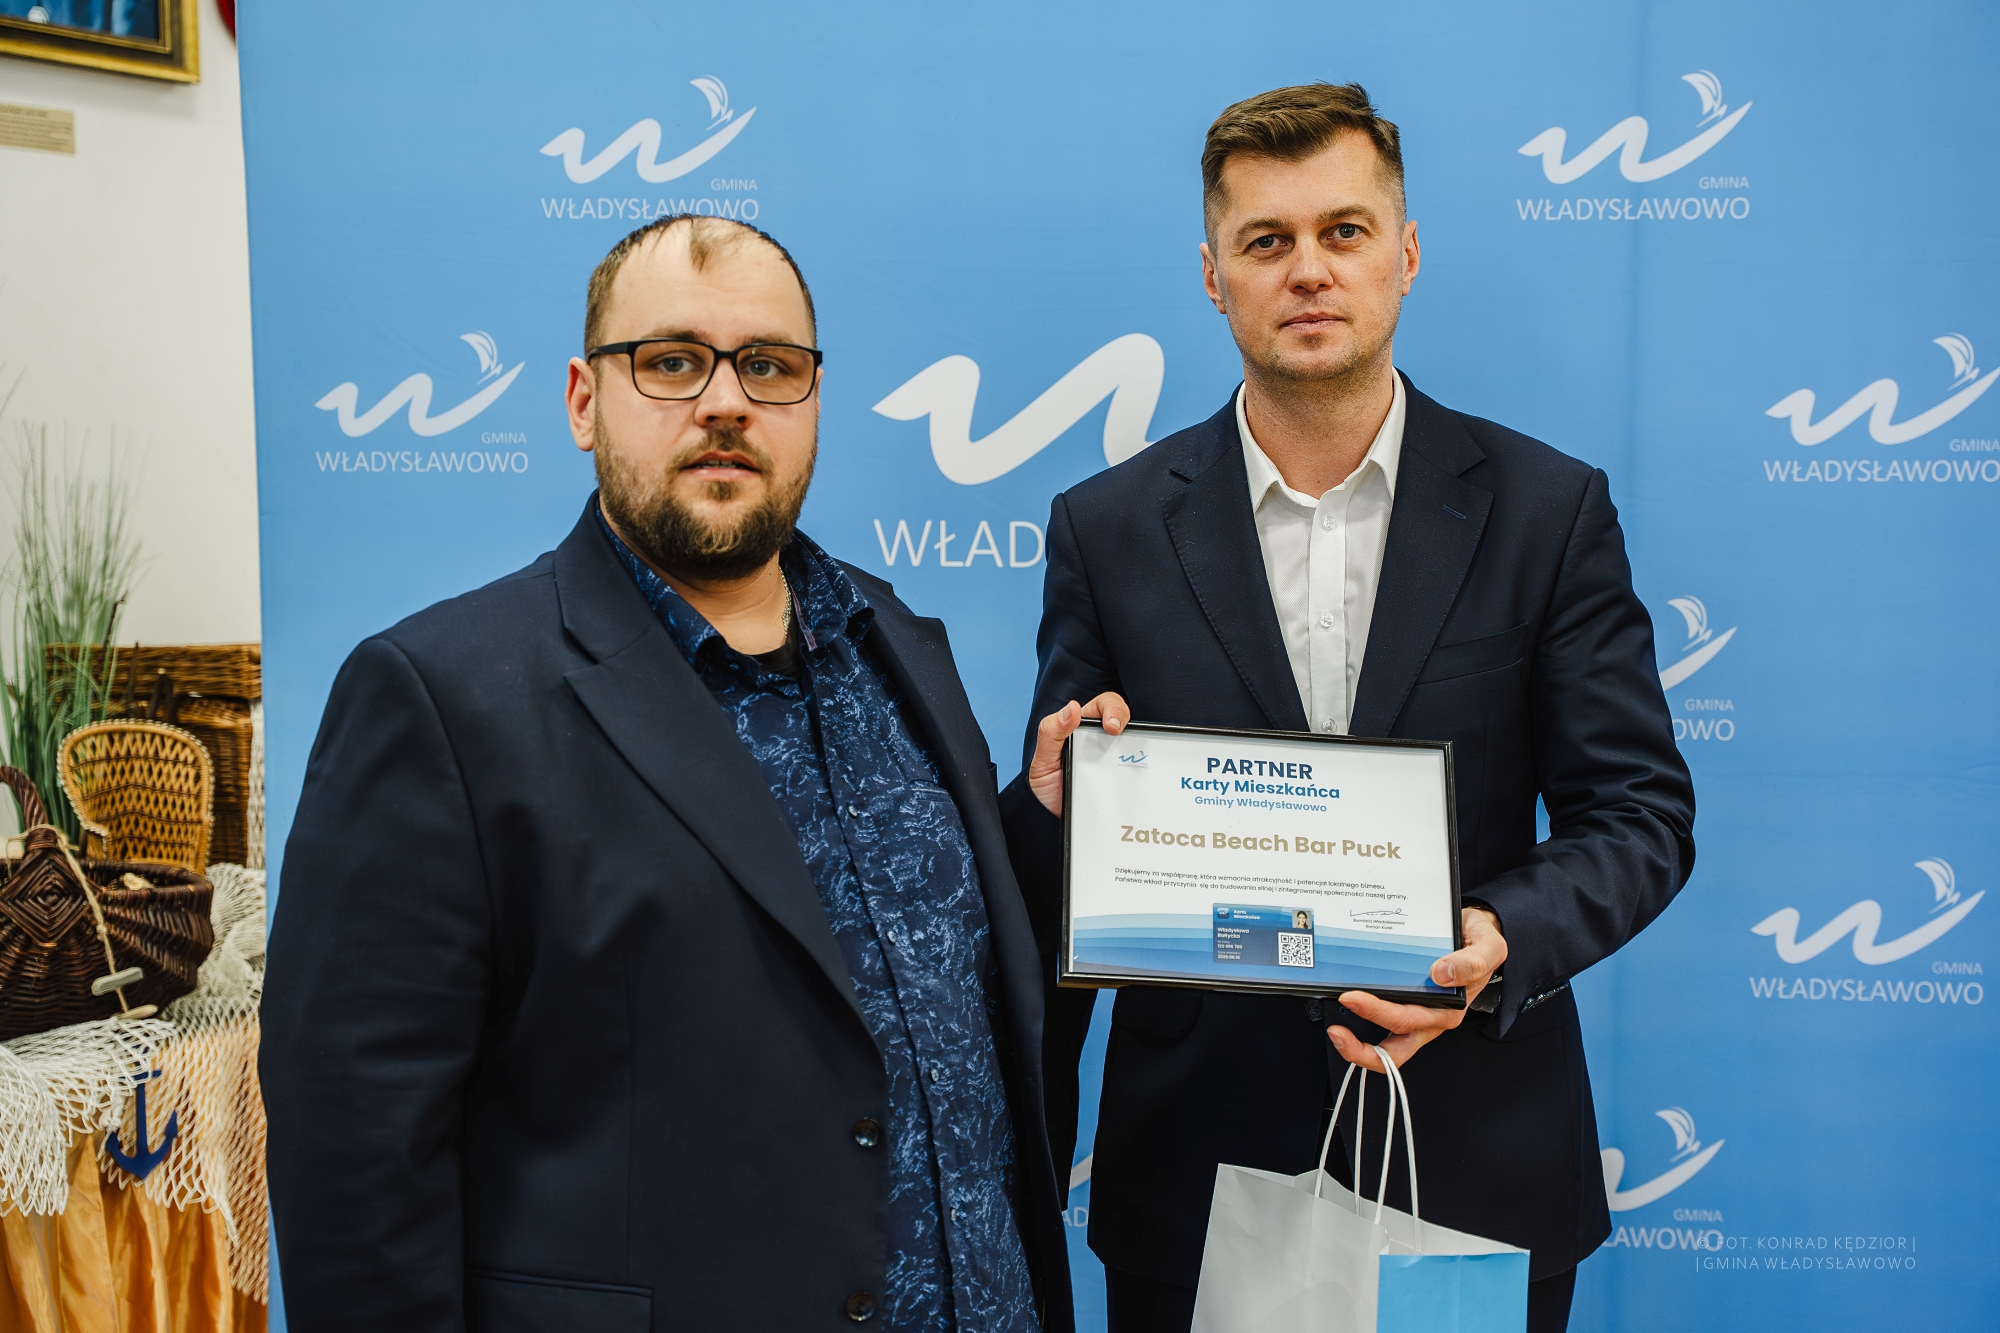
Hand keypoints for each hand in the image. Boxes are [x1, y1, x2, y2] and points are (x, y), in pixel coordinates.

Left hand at [1027, 693, 1131, 815]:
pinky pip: (1135, 772)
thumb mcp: (1042, 758)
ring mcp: (1112, 760)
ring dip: (1137, 748)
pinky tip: (1137, 775)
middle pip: (1123, 720)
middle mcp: (1100, 741)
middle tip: (1118, 733)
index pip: (1104, 706)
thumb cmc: (1046, 783)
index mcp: (1081, 728)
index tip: (1111, 726)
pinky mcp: (1120, 780)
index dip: (1113, 709)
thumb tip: (1072, 708)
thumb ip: (1051, 732)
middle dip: (1125, 719)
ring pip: (1134, 745)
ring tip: (1133, 757)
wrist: (1050, 818)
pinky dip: (1141, 772)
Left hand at [1327, 906, 1506, 1070]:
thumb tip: (1441, 974)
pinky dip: (1362, 1020)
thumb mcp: (1489, 947)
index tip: (1353, 997)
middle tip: (1336, 1031)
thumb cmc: (1481, 945)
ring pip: (1387, 1044)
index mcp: (1448, 1009)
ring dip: (1359, 1044)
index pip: (1409, 1022)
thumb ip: (1471, 962)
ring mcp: (1417, 1013)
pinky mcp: (1406, 1003)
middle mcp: (1430, 1017)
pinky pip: (1383, 1021)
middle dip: (1362, 1047)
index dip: (1378, 1014)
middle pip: (1395, 1048)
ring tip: (1335, 1031)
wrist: (1476, 933)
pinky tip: (1345, 1005)